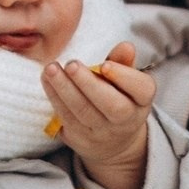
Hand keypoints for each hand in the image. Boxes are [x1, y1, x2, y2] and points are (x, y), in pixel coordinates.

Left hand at [45, 43, 155, 188]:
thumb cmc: (119, 98)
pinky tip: (46, 79)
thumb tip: (126, 46)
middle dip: (89, 83)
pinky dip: (55, 97)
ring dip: (64, 88)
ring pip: (83, 112)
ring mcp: (102, 133)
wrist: (112, 142)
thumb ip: (123, 62)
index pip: (142, 89)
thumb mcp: (126, 82)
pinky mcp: (80, 139)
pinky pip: (66, 118)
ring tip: (51, 68)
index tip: (105, 65)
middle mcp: (126, 120)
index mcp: (142, 101)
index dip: (124, 77)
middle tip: (71, 64)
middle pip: (111, 105)